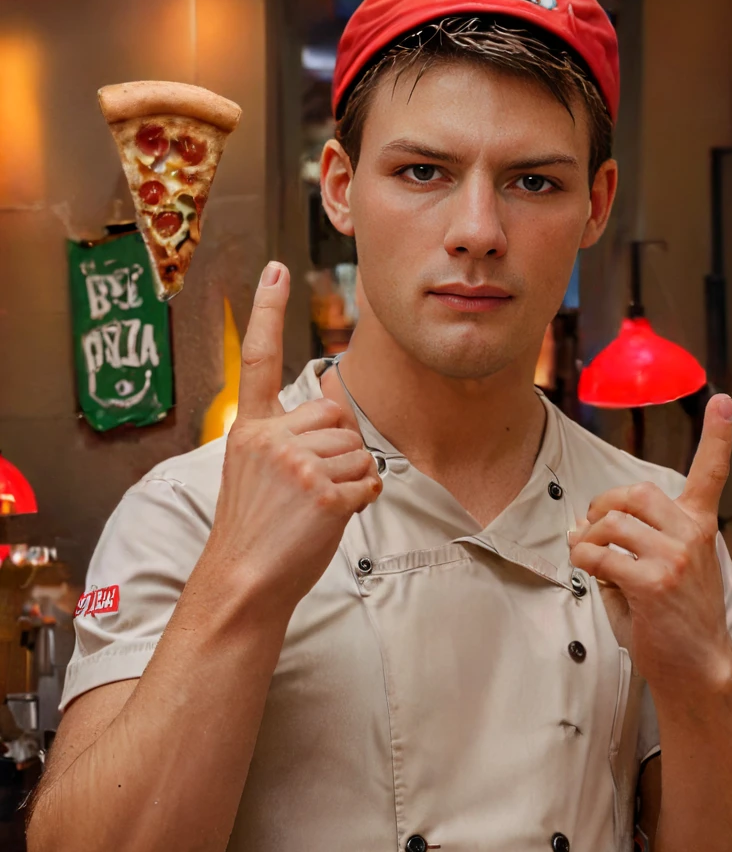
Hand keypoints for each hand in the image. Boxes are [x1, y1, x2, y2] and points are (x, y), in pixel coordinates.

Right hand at [204, 261, 381, 617]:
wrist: (243, 582)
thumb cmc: (257, 529)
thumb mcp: (257, 471)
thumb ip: (291, 437)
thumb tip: (342, 418)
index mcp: (250, 429)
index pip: (257, 359)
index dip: (266, 311)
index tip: (275, 268)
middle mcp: (268, 438)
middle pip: (339, 417)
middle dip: (339, 451)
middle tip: (308, 489)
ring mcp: (295, 464)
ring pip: (359, 450)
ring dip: (351, 479)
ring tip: (313, 507)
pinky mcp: (322, 492)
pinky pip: (370, 482)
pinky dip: (361, 502)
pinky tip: (328, 519)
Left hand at [568, 394, 731, 703]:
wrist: (696, 668)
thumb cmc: (674, 619)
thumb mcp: (661, 570)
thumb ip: (629, 541)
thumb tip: (577, 527)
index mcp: (699, 527)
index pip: (711, 472)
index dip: (719, 434)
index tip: (724, 400)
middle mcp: (692, 535)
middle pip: (635, 492)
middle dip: (602, 504)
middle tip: (589, 527)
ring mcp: (676, 557)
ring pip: (613, 523)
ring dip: (587, 537)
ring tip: (585, 554)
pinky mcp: (654, 582)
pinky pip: (602, 555)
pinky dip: (585, 560)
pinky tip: (589, 571)